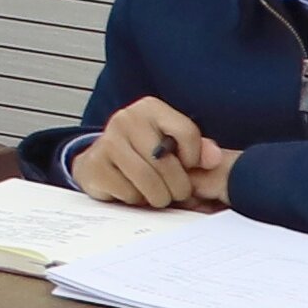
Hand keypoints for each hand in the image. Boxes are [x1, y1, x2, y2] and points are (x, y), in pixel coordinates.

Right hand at [75, 98, 219, 209]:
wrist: (103, 160)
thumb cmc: (145, 152)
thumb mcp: (174, 144)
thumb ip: (199, 149)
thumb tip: (213, 159)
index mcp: (150, 108)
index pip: (186, 132)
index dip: (194, 158)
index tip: (189, 166)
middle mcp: (126, 119)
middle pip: (165, 162)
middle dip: (178, 186)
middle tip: (178, 193)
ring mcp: (107, 141)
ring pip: (147, 180)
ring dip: (159, 197)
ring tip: (159, 195)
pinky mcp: (94, 165)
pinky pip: (127, 192)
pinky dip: (136, 199)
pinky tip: (135, 191)